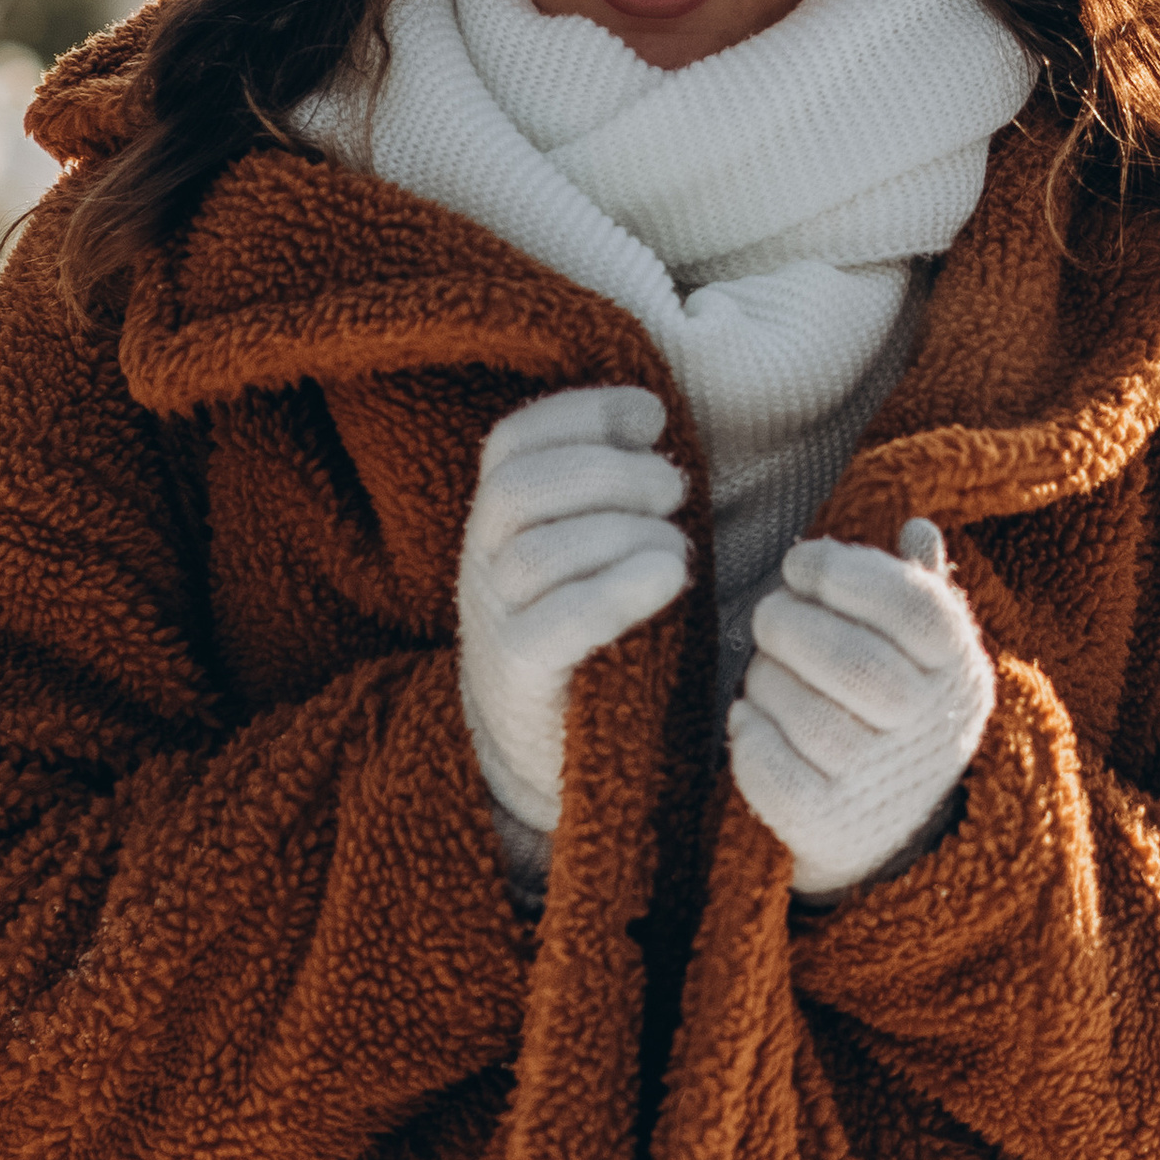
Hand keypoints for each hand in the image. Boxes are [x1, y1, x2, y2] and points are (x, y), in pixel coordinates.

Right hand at [457, 386, 688, 841]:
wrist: (543, 746)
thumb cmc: (587, 630)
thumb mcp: (585, 548)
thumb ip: (607, 487)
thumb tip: (650, 414)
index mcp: (497, 519)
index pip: (513, 442)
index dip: (580, 413)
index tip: (650, 417)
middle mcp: (482, 561)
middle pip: (521, 489)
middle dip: (609, 473)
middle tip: (676, 490)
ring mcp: (493, 621)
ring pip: (537, 556)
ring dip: (620, 534)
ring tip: (677, 548)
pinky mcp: (519, 677)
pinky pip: (555, 625)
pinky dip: (617, 590)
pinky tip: (669, 576)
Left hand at [728, 518, 993, 899]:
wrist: (888, 829)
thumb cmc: (894, 710)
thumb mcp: (924, 651)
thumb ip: (919, 588)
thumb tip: (918, 530)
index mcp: (957, 668)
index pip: (913, 608)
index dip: (844, 573)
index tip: (799, 564)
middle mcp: (930, 728)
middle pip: (852, 662)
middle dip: (788, 623)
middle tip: (769, 616)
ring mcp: (880, 783)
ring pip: (804, 715)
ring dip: (765, 679)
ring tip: (766, 672)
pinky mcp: (827, 824)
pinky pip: (771, 771)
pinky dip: (748, 735)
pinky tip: (750, 719)